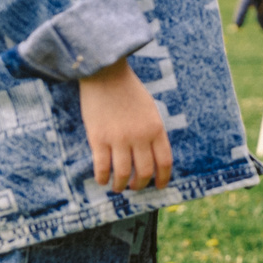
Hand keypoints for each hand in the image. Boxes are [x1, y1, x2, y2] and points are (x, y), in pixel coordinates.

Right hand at [80, 59, 172, 191]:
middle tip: (135, 188)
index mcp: (156, 129)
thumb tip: (151, 155)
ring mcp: (119, 139)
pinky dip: (103, 177)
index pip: (164, 162)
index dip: (163, 178)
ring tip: (118, 187)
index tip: (159, 186)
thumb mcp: (150, 110)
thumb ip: (152, 132)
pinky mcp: (98, 138)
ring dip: (121, 185)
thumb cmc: (129, 91)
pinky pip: (102, 166)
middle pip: (145, 171)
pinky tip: (102, 180)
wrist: (105, 74)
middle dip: (140, 185)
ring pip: (124, 173)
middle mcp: (140, 137)